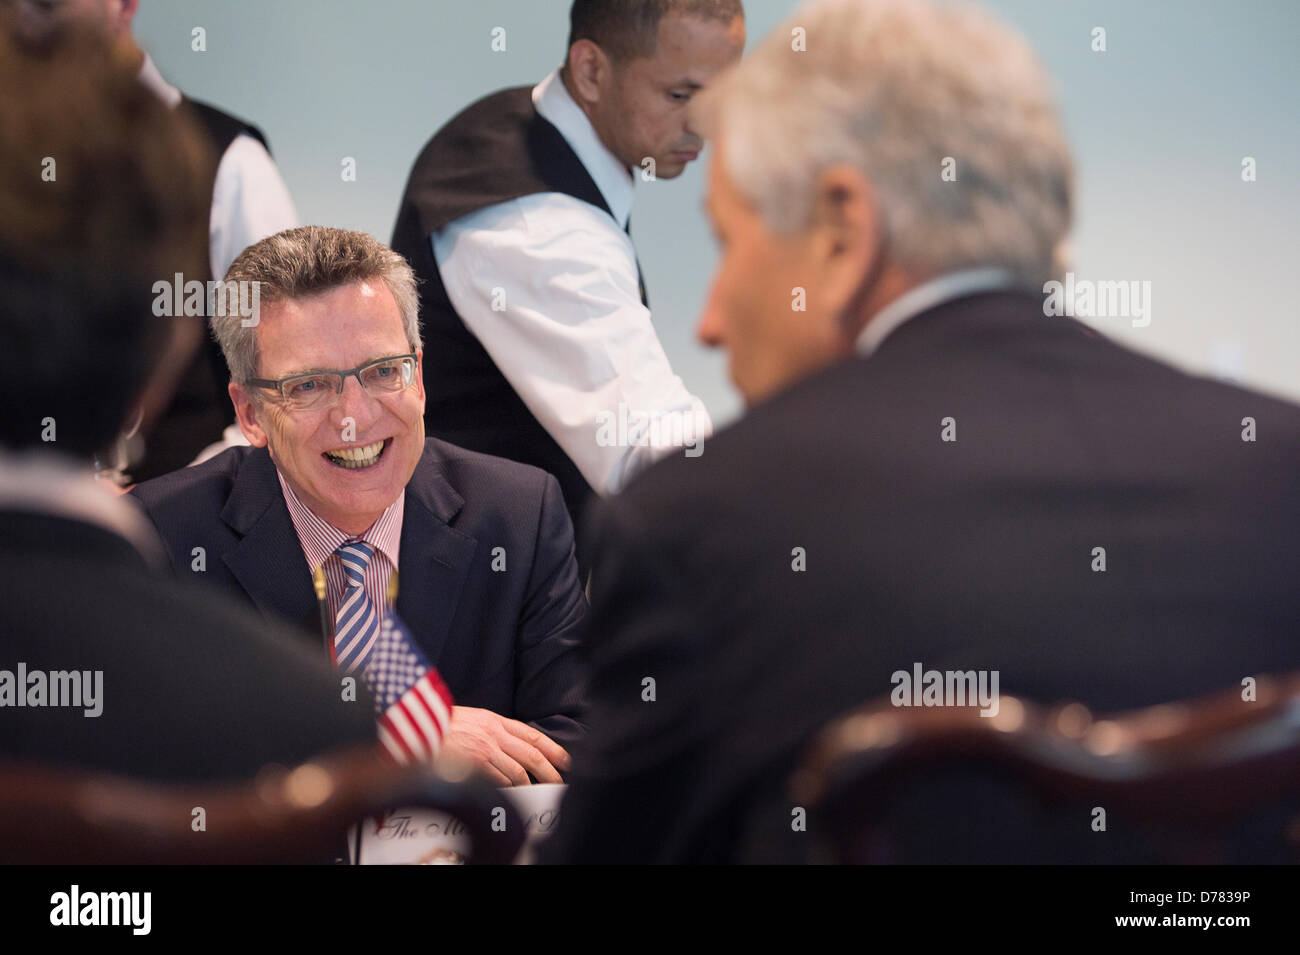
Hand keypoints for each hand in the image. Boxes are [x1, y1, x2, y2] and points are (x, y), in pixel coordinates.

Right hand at [441, 706, 569, 785]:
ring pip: (518, 772)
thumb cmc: (436, 727)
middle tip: (559, 782)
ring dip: (528, 785)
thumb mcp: (468, 719)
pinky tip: (510, 795)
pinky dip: (507, 790)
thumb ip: (488, 730)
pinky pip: (499, 782)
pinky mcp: (475, 764)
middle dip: (549, 770)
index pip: (531, 734)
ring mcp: (485, 749)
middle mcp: (493, 733)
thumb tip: (505, 746)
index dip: (552, 747)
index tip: (564, 759)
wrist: (414, 730)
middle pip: (532, 754)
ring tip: (534, 792)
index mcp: (493, 720)